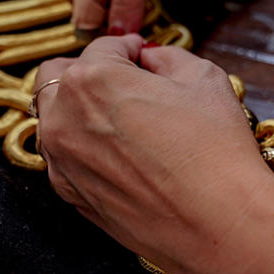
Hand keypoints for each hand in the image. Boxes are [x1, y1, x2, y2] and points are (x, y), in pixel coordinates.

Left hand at [33, 35, 273, 273]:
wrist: (220, 226)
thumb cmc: (215, 151)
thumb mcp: (203, 79)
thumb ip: (167, 57)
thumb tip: (150, 59)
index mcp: (90, 80)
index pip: (104, 47)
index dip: (131, 48)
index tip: (145, 57)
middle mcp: (63, 119)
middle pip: (58, 76)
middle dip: (89, 71)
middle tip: (125, 82)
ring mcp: (61, 161)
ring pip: (53, 118)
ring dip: (78, 109)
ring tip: (122, 120)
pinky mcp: (70, 195)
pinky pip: (63, 157)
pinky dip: (82, 147)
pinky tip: (121, 155)